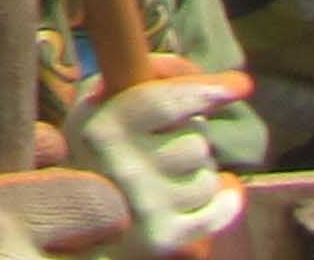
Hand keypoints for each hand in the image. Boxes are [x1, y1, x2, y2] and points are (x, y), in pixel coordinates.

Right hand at [57, 62, 247, 256]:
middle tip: (162, 145)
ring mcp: (147, 206)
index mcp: (103, 127)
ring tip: (168, 175)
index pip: (167, 102)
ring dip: (198, 171)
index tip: (239, 85)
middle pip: (197, 140)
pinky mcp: (166, 238)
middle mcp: (124, 167)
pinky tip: (195, 196)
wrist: (73, 212)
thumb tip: (237, 82)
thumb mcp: (104, 98)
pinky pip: (220, 210)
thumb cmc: (98, 146)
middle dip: (189, 138)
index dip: (205, 91)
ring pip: (209, 175)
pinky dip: (220, 201)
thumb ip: (156, 75)